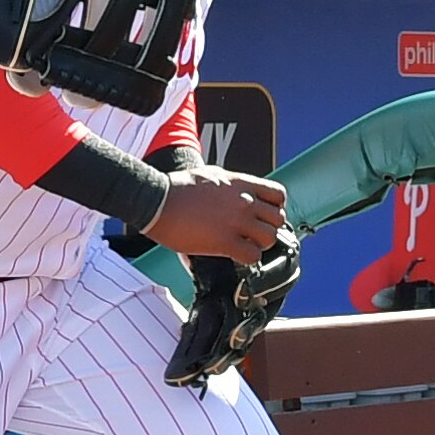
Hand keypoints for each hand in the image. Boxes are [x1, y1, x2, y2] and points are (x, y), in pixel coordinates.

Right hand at [148, 166, 290, 264]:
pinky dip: (247, 260)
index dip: (274, 207)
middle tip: (253, 233)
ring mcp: (236, 222)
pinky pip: (253, 256)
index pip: (279, 195)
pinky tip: (235, 256)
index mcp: (241, 183)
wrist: (156, 199)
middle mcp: (244, 201)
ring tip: (244, 245)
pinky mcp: (224, 242)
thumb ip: (229, 185)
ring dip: (259, 245)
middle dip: (268, 228)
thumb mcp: (210, 175)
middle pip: (278, 219)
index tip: (262, 215)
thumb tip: (233, 191)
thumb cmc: (176, 187)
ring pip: (270, 238)